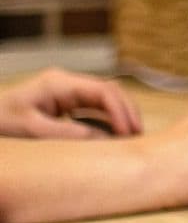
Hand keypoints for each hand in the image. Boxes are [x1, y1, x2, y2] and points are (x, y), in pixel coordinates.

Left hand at [0, 68, 141, 138]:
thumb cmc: (0, 123)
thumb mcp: (33, 131)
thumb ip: (70, 134)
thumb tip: (105, 140)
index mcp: (58, 83)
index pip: (103, 90)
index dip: (121, 110)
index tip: (128, 132)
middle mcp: (66, 82)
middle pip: (109, 91)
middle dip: (127, 111)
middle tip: (138, 135)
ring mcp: (66, 90)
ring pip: (105, 98)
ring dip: (120, 115)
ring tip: (130, 136)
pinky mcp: (65, 101)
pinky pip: (94, 107)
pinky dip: (108, 119)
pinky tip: (114, 134)